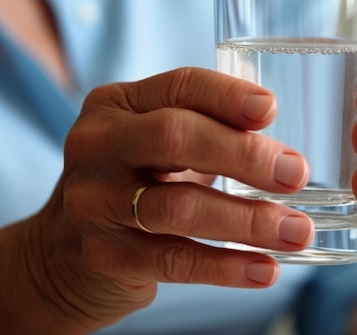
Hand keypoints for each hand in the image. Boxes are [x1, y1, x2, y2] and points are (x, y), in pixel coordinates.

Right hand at [32, 68, 312, 329]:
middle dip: (244, 155)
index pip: (178, 86)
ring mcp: (94, 203)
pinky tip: (264, 268)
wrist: (60, 253)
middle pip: (175, 137)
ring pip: (179, 207)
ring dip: (248, 220)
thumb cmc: (129, 185)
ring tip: (296, 231)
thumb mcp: (152, 147)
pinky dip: (226, 265)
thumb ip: (203, 134)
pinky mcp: (103, 256)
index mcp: (116, 106)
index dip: (227, 96)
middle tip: (296, 174)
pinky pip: (174, 260)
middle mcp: (97, 146)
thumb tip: (283, 152)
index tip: (271, 109)